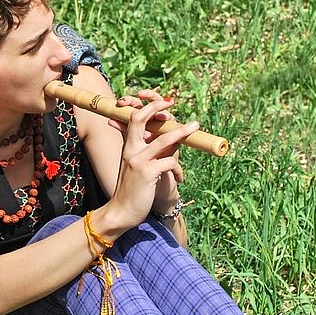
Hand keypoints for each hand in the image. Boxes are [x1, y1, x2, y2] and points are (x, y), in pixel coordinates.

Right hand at [105, 89, 197, 228]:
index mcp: (128, 146)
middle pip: (141, 119)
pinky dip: (179, 170)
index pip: (134, 118)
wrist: (121, 211)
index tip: (162, 102)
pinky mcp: (147, 173)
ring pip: (162, 139)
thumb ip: (141, 151)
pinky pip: (170, 162)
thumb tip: (157, 143)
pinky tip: (180, 179)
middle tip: (171, 103)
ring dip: (181, 132)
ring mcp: (138, 160)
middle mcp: (131, 150)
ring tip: (194, 125)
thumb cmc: (130, 189)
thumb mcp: (132, 166)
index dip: (147, 107)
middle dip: (156, 107)